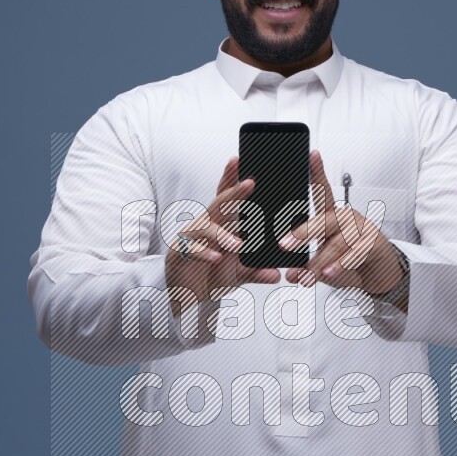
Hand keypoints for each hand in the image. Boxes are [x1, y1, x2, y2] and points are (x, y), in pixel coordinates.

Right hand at [165, 156, 280, 315]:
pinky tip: (216, 258)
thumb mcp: (238, 274)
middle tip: (251, 183)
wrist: (184, 295)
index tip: (240, 160)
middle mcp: (205, 225)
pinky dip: (205, 253)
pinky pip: (192, 249)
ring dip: (222, 235)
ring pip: (207, 228)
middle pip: (219, 204)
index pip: (226, 198)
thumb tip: (277, 274)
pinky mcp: (179, 252)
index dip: (231, 178)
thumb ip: (256, 272)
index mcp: (220, 224)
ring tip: (238, 244)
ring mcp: (191, 237)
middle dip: (233, 192)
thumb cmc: (210, 275)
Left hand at [283, 151, 406, 298]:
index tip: (312, 155)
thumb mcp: (326, 262)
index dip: (317, 173)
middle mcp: (346, 219)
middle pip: (324, 220)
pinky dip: (341, 264)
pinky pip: (355, 252)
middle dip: (302, 233)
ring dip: (320, 261)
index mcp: (332, 217)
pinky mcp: (374, 244)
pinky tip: (330, 272)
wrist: (381, 274)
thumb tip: (291, 274)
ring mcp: (361, 230)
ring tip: (306, 276)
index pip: (322, 192)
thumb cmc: (352, 261)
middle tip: (284, 245)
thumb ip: (309, 267)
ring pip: (337, 242)